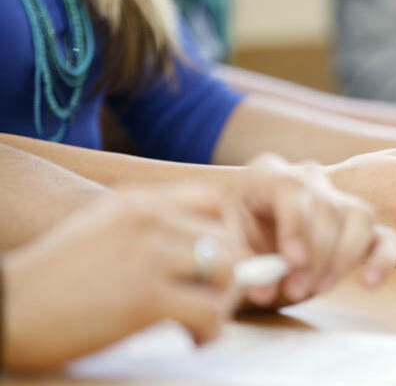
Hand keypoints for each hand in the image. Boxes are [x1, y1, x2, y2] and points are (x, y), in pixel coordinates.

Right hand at [5, 185, 240, 372]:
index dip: (227, 235)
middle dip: (229, 276)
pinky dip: (210, 331)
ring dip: (223, 302)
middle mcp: (147, 218)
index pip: (214, 200)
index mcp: (137, 200)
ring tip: (200, 322)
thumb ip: (153, 234)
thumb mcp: (104, 232)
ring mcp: (147, 254)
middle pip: (228, 239)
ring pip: (227, 271)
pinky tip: (191, 339)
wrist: (8, 309)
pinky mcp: (145, 296)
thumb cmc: (55, 281)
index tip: (214, 266)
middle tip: (211, 302)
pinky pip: (210, 311)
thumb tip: (212, 258)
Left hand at [231, 154, 395, 308]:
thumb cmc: (235, 240)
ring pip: (359, 216)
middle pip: (326, 206)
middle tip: (296, 290)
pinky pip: (385, 237)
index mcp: (267, 175)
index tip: (293, 260)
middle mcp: (307, 178)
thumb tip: (264, 289)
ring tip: (318, 289)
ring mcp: (337, 200)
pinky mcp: (361, 229)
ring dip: (342, 258)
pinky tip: (368, 284)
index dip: (296, 223)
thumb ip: (243, 264)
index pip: (292, 188)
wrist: (248, 244)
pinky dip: (382, 261)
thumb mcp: (226, 244)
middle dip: (316, 253)